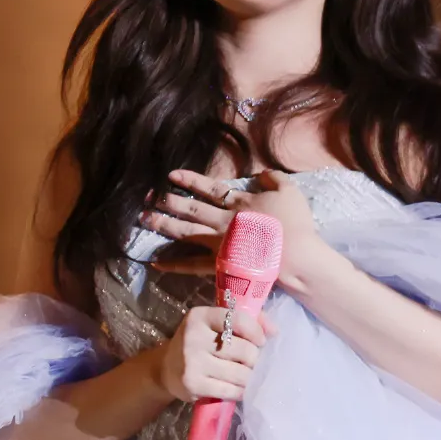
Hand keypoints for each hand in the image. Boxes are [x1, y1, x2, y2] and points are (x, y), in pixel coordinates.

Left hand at [142, 168, 331, 294]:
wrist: (296, 256)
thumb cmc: (295, 224)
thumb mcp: (290, 190)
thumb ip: (274, 178)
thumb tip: (261, 173)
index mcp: (239, 203)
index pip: (209, 188)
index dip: (189, 181)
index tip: (170, 176)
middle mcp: (223, 221)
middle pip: (191, 209)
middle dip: (168, 202)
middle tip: (149, 197)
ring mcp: (218, 244)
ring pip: (185, 232)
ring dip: (163, 225)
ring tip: (144, 219)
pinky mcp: (219, 265)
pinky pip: (192, 266)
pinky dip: (173, 265)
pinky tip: (155, 263)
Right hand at [155, 304, 272, 401]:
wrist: (166, 369)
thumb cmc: (201, 344)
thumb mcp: (215, 326)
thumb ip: (246, 321)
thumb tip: (275, 331)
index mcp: (200, 316)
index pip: (238, 319)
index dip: (256, 332)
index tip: (260, 342)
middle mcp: (194, 336)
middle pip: (244, 350)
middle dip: (253, 360)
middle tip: (250, 363)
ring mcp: (192, 361)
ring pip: (240, 373)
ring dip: (248, 378)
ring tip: (244, 376)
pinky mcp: (193, 383)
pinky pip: (231, 390)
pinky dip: (240, 392)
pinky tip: (237, 389)